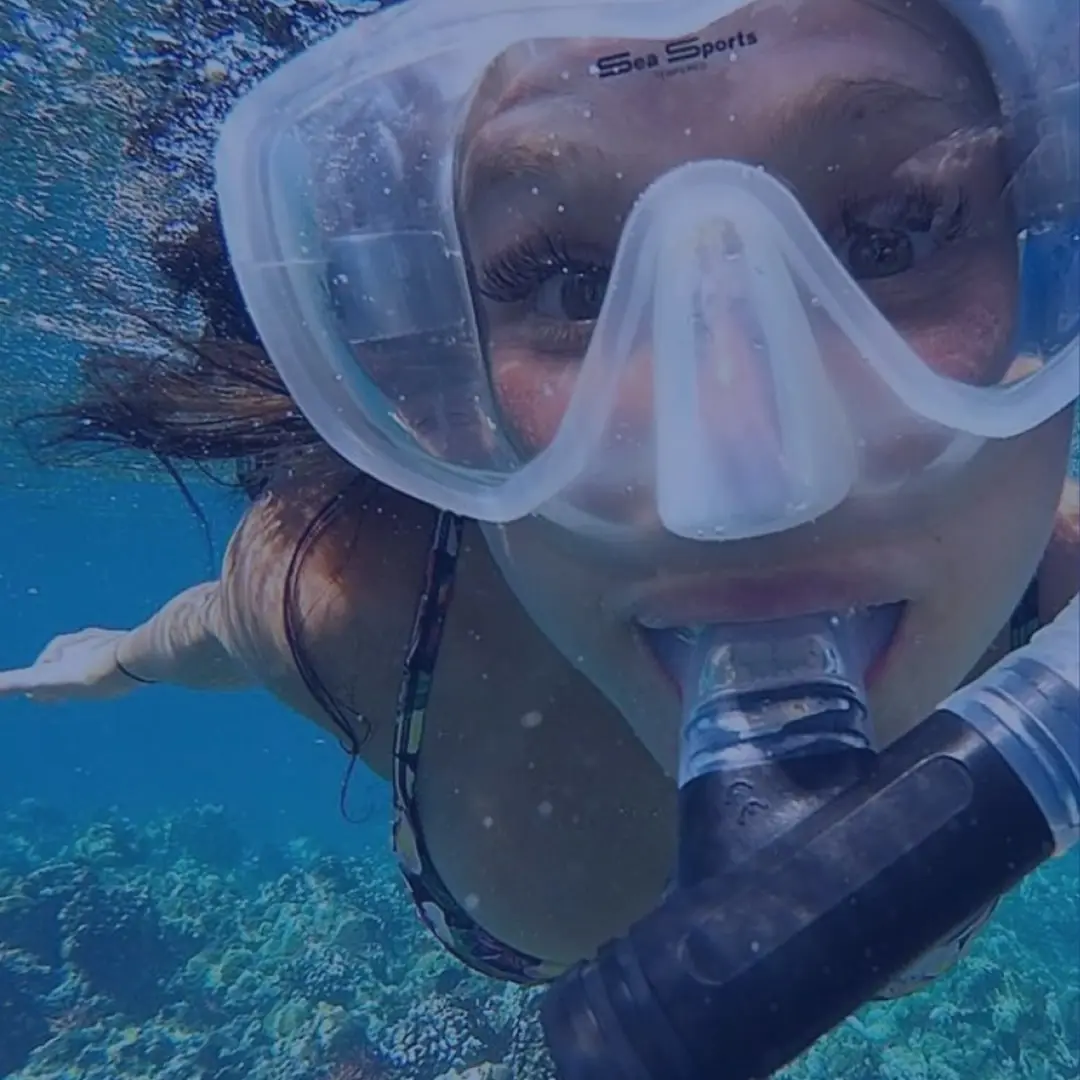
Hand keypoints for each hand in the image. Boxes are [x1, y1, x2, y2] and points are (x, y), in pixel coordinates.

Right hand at [0, 628, 142, 702]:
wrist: (139, 659)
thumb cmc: (91, 672)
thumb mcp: (47, 680)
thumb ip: (13, 683)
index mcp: (63, 645)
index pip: (43, 664)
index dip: (38, 680)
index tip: (37, 696)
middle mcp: (88, 637)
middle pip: (70, 659)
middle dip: (65, 675)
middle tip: (64, 694)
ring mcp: (114, 642)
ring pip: (96, 659)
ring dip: (90, 673)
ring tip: (93, 689)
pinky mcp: (137, 649)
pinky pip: (122, 662)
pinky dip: (115, 672)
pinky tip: (122, 682)